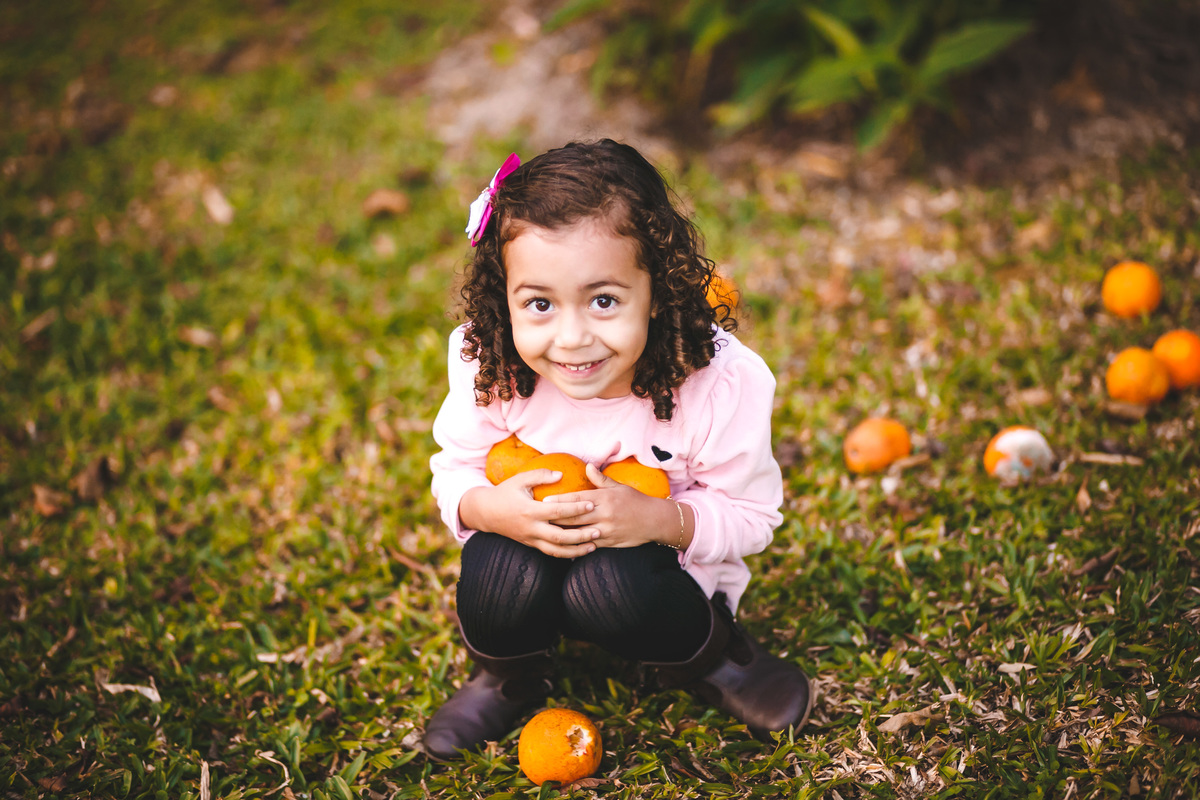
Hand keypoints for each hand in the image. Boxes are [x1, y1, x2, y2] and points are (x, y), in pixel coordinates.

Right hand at [459, 470, 598, 558]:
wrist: (485, 513)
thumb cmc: (505, 492)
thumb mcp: (519, 479)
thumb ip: (540, 475)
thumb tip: (561, 474)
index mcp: (529, 511)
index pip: (557, 511)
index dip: (575, 508)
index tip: (591, 504)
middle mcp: (530, 528)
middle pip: (559, 536)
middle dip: (580, 536)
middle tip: (598, 531)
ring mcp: (530, 539)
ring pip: (556, 550)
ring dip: (576, 550)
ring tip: (593, 546)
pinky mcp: (530, 545)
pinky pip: (550, 553)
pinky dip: (566, 554)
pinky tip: (580, 551)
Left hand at [543, 463, 691, 548]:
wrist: (654, 520)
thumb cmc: (635, 501)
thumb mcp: (619, 487)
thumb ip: (601, 479)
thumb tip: (587, 466)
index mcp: (604, 498)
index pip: (577, 498)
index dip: (560, 500)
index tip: (544, 500)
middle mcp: (604, 514)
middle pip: (574, 517)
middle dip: (555, 517)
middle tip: (538, 517)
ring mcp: (606, 530)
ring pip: (579, 533)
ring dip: (562, 533)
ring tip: (545, 532)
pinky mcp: (609, 543)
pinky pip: (588, 545)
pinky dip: (575, 545)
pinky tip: (562, 546)